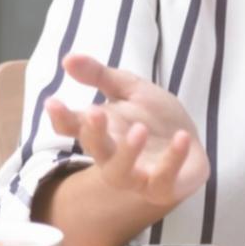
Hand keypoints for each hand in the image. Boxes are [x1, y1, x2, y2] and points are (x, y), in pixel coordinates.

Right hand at [44, 54, 210, 208]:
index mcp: (102, 131)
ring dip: (127, 152)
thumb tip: (68, 57)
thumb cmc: (155, 118)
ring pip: (120, 173)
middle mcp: (112, 156)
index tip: (53, 102)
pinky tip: (181, 137)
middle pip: (95, 149)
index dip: (61, 117)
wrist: (191, 145)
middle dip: (93, 133)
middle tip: (95, 112)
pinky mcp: (163, 188)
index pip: (73, 127)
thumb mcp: (131, 90)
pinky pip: (163, 181)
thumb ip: (101, 76)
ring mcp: (136, 176)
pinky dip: (172, 160)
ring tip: (139, 130)